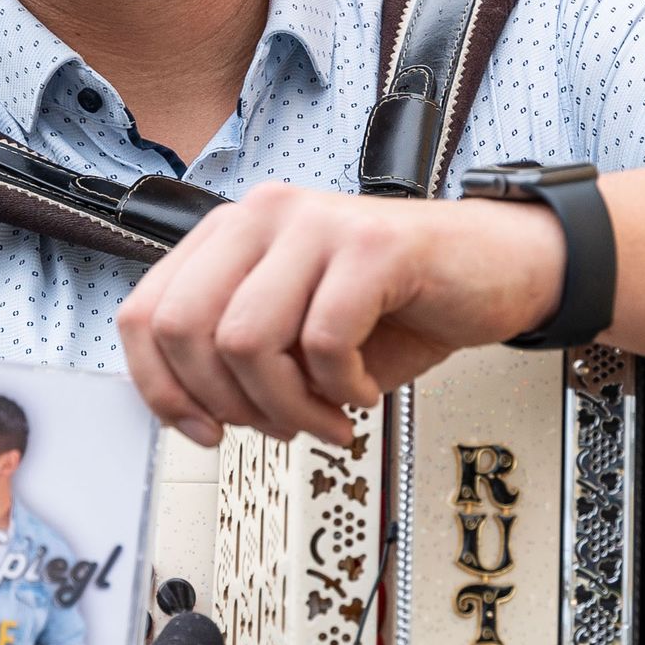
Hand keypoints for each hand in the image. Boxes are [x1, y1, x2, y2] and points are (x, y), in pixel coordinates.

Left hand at [117, 184, 567, 446]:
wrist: (500, 270)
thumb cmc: (398, 305)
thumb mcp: (295, 334)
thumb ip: (233, 357)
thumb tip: (184, 411)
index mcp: (230, 235)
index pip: (145, 312)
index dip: (161, 388)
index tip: (201, 429)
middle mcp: (262, 215)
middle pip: (185, 329)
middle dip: (226, 402)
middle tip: (276, 426)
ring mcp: (315, 224)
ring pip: (246, 341)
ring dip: (285, 406)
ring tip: (325, 416)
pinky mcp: (371, 244)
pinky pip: (322, 340)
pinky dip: (340, 389)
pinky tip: (362, 390)